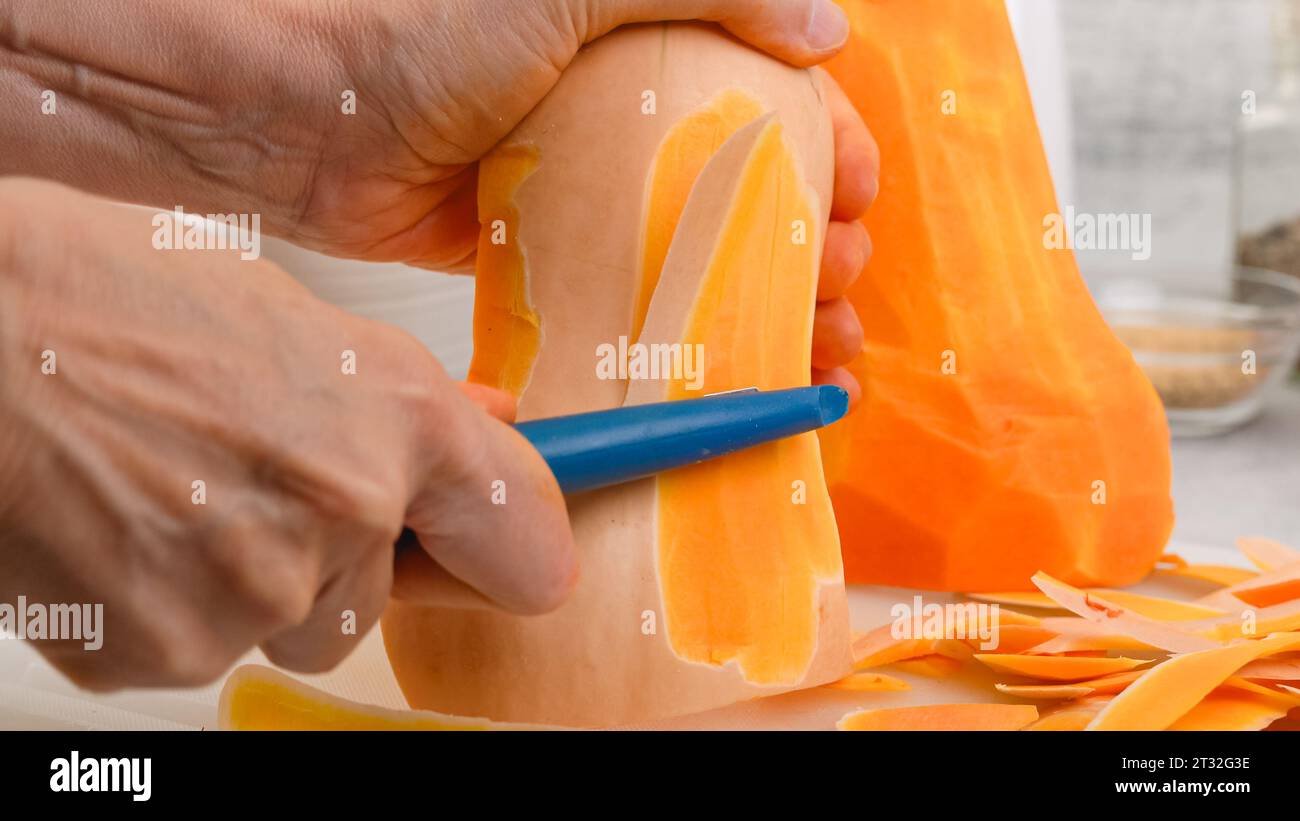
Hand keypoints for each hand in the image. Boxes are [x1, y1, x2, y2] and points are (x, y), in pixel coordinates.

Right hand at [0, 178, 575, 688]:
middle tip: (252, 478)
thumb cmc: (99, 296)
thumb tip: (486, 427)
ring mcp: (253, 597)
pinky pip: (201, 647)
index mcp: (393, 419)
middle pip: (385, 596)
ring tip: (170, 486)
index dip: (510, 548)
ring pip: (294, 626)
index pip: (527, 544)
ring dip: (252, 580)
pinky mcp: (161, 654)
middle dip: (337, 554)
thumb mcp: (284, 312)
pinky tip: (120, 522)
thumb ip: (399, 394)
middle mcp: (343, 513)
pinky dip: (167, 601)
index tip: (495, 547)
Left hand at [1, 0, 875, 396]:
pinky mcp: (529, 256)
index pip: (771, 95)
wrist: (284, 108)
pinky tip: (717, 377)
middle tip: (838, 299)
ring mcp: (576, 191)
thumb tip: (827, 25)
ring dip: (758, 307)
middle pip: (748, 191)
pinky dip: (674, 340)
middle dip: (811, 247)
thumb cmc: (412, 27)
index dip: (830, 148)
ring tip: (808, 351)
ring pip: (694, 256)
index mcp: (644, 43)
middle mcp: (620, 114)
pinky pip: (621, 300)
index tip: (859, 205)